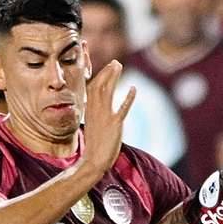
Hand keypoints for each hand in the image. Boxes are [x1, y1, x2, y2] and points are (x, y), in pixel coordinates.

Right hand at [80, 60, 135, 179]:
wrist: (93, 160)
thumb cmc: (94, 145)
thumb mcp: (92, 125)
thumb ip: (96, 113)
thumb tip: (98, 106)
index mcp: (89, 110)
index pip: (92, 87)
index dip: (99, 75)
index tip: (106, 67)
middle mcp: (95, 110)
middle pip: (99, 85)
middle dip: (107, 72)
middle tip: (115, 62)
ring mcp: (105, 116)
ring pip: (107, 91)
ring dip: (114, 77)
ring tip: (120, 66)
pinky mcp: (115, 124)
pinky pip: (122, 108)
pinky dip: (128, 98)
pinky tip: (133, 88)